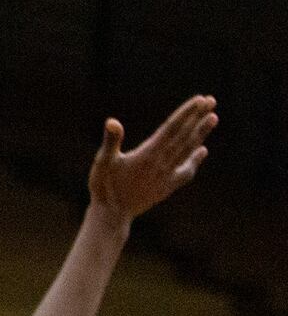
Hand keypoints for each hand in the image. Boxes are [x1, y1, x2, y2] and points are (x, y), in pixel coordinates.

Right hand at [88, 94, 216, 223]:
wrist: (112, 216)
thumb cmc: (104, 187)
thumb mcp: (103, 162)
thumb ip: (111, 142)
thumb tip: (112, 122)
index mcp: (148, 154)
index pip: (171, 128)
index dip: (186, 113)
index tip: (200, 100)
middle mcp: (162, 163)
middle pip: (184, 136)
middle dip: (198, 117)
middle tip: (211, 101)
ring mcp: (166, 176)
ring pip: (187, 150)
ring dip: (200, 133)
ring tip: (213, 118)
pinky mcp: (166, 187)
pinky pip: (185, 171)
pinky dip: (195, 160)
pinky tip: (202, 150)